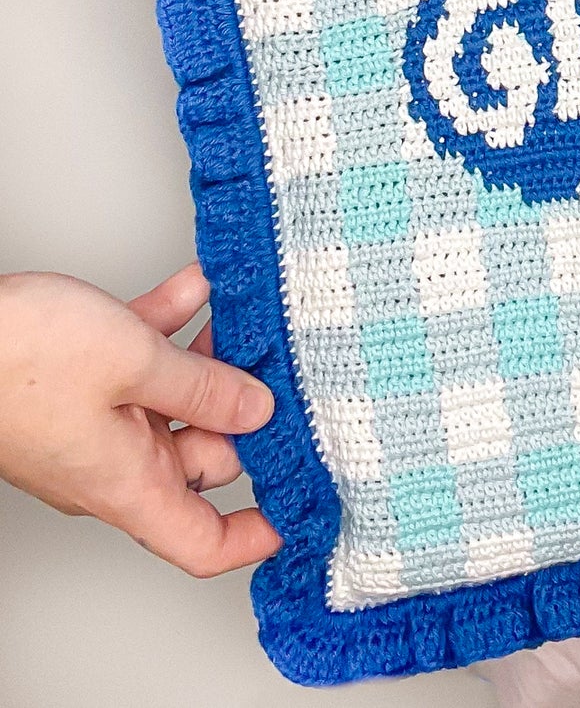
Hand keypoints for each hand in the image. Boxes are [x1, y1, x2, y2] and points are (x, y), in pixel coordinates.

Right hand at [0, 262, 280, 576]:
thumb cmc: (17, 357)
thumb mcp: (134, 362)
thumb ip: (203, 387)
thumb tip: (258, 409)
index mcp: (127, 485)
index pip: (201, 542)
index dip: (255, 534)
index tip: (301, 508)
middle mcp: (112, 465)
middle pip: (201, 458)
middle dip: (244, 411)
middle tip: (281, 366)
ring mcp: (94, 426)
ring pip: (174, 404)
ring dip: (209, 359)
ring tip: (242, 314)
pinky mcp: (78, 387)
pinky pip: (140, 364)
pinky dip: (170, 328)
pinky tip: (197, 287)